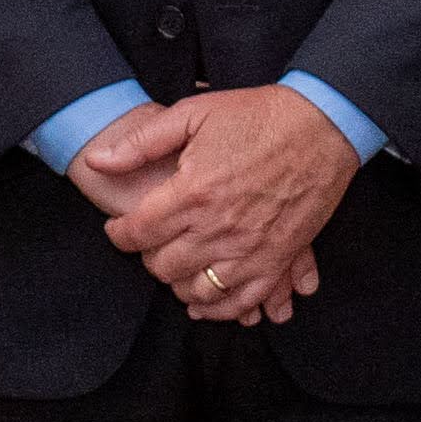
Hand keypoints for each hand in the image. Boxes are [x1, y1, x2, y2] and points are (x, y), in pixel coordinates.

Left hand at [84, 85, 362, 324]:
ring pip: (198, 291)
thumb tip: (98, 160)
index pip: (137, 233)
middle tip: (150, 244)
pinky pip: (242, 302)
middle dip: (148, 257)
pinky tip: (207, 299)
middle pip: (163, 267)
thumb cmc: (258, 115)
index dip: (118, 234)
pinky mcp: (277, 259)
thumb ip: (141, 143)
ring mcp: (250, 249)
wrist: (322, 125)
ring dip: (180, 284)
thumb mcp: (193, 113)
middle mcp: (218, 228)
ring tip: (177, 268)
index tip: (118, 228)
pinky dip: (220, 307)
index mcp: (192, 193)